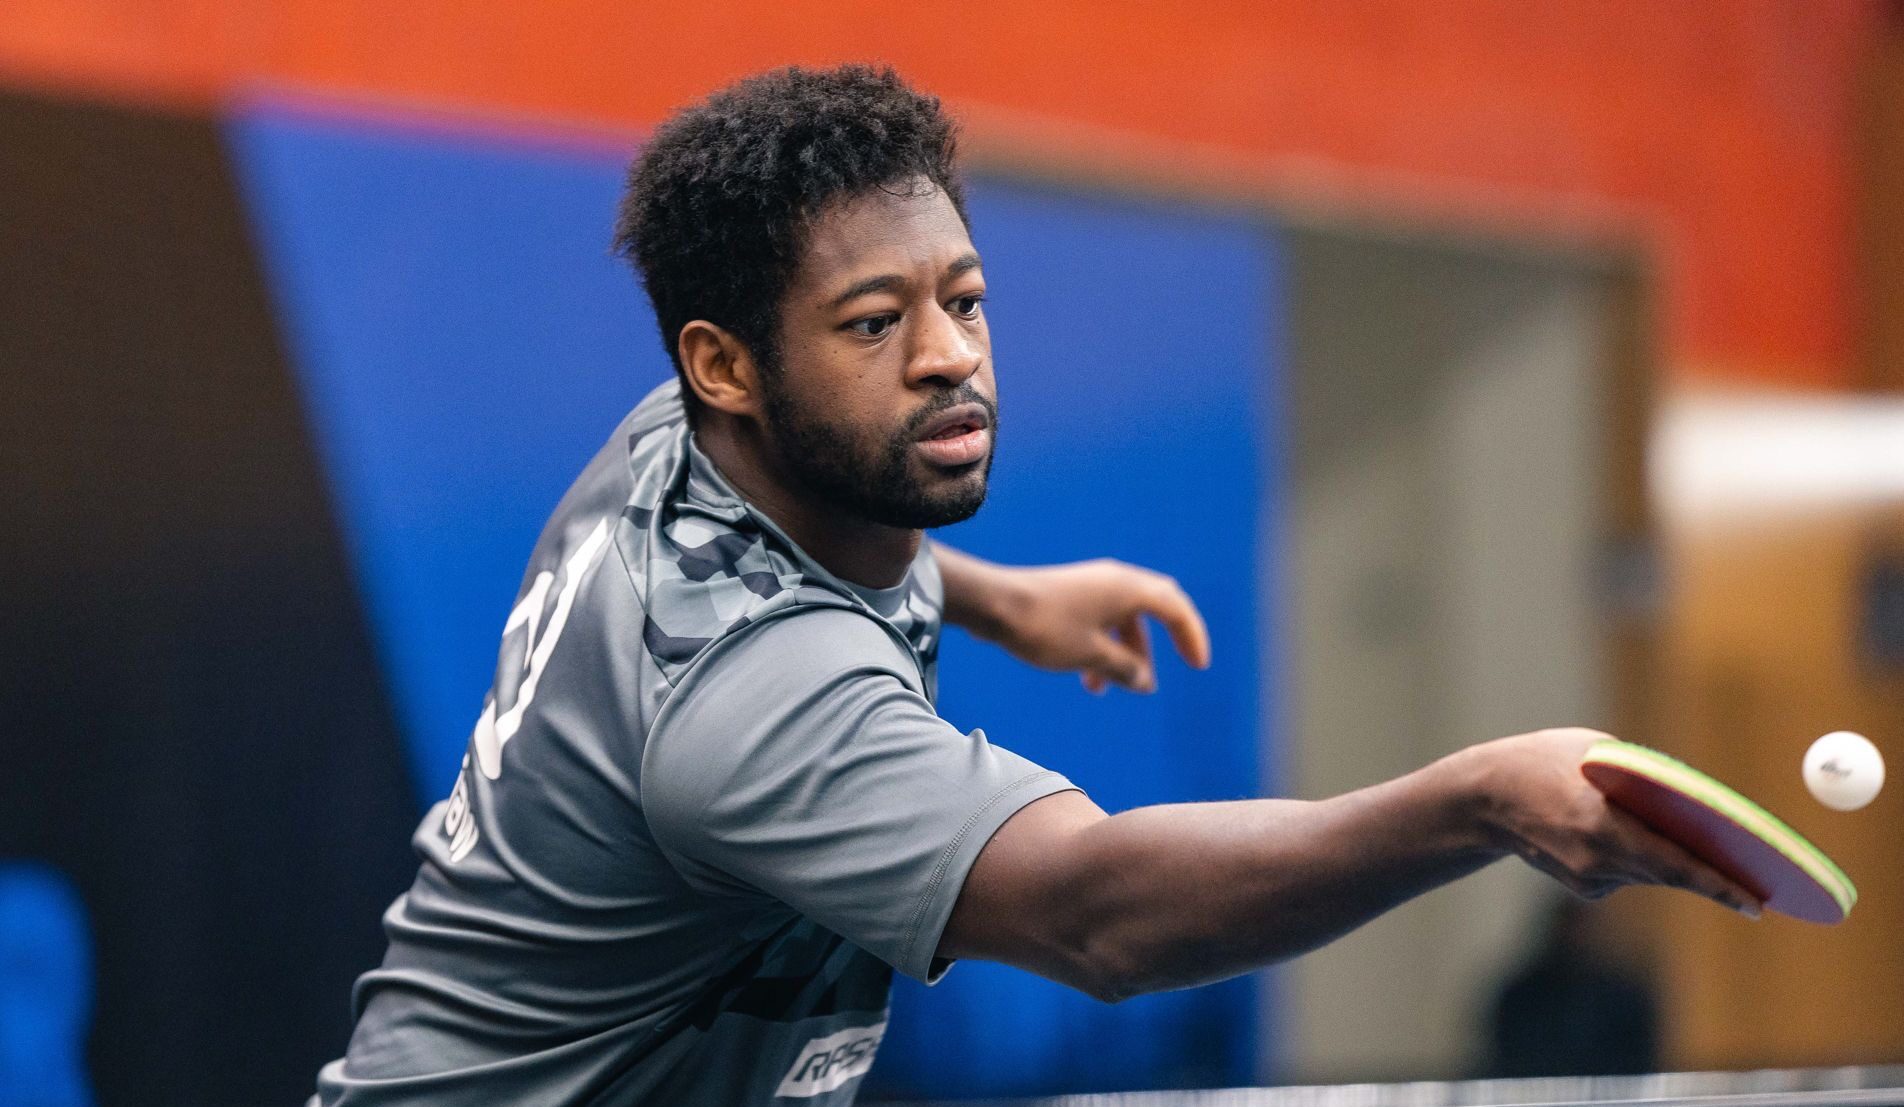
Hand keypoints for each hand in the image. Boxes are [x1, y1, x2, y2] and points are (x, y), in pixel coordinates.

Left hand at [964, 557, 1210, 693]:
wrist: (992, 604)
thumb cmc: (1044, 627)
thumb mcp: (1091, 655)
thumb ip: (1125, 669)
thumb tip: (1145, 682)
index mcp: (1129, 588)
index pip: (1176, 608)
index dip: (1192, 636)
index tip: (1198, 665)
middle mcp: (1114, 581)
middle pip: (1151, 611)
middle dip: (1155, 648)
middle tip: (1153, 679)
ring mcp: (1091, 585)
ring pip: (1120, 621)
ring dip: (1120, 655)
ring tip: (1104, 689)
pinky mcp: (1070, 594)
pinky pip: (1099, 620)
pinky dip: (1101, 647)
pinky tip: (1085, 676)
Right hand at [1460, 728, 1762, 916]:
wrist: (1483, 798)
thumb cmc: (1543, 761)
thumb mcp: (1597, 752)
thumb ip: (1643, 778)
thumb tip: (1696, 804)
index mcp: (1603, 823)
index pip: (1675, 862)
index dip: (1719, 885)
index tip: (1757, 904)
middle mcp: (1598, 858)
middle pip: (1672, 873)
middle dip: (1713, 879)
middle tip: (1754, 890)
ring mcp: (1590, 878)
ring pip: (1652, 873)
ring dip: (1665, 855)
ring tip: (1633, 819)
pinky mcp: (1584, 888)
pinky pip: (1628, 875)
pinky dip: (1631, 856)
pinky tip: (1599, 831)